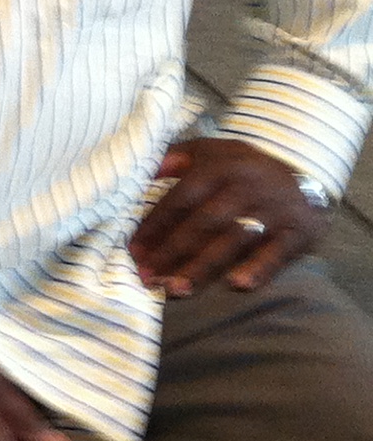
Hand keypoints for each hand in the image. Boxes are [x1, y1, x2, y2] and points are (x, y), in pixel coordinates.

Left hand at [131, 137, 328, 296]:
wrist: (308, 174)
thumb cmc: (244, 167)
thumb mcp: (211, 150)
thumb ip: (175, 157)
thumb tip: (145, 170)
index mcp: (219, 167)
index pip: (181, 198)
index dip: (156, 225)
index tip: (133, 250)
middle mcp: (245, 188)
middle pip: (203, 223)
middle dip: (172, 252)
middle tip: (148, 277)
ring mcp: (273, 211)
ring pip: (233, 242)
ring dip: (203, 268)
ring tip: (175, 290)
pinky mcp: (297, 232)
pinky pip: (277, 253)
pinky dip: (258, 269)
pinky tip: (237, 286)